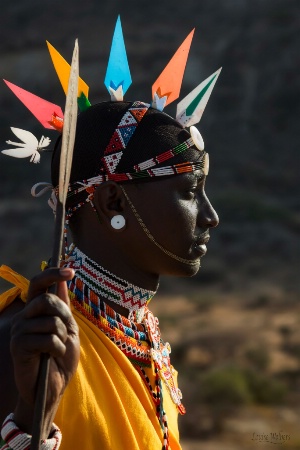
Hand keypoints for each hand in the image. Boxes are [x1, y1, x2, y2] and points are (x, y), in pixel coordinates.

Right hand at [10, 268, 79, 436]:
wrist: (52, 388)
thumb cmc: (60, 358)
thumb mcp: (68, 329)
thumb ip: (64, 306)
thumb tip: (63, 281)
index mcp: (36, 311)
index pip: (38, 284)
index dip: (52, 274)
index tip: (71, 271)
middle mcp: (24, 317)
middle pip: (47, 300)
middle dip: (64, 316)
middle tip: (64, 333)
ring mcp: (19, 330)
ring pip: (50, 321)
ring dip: (62, 337)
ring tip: (57, 349)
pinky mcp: (18, 346)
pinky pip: (47, 338)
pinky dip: (57, 349)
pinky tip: (52, 357)